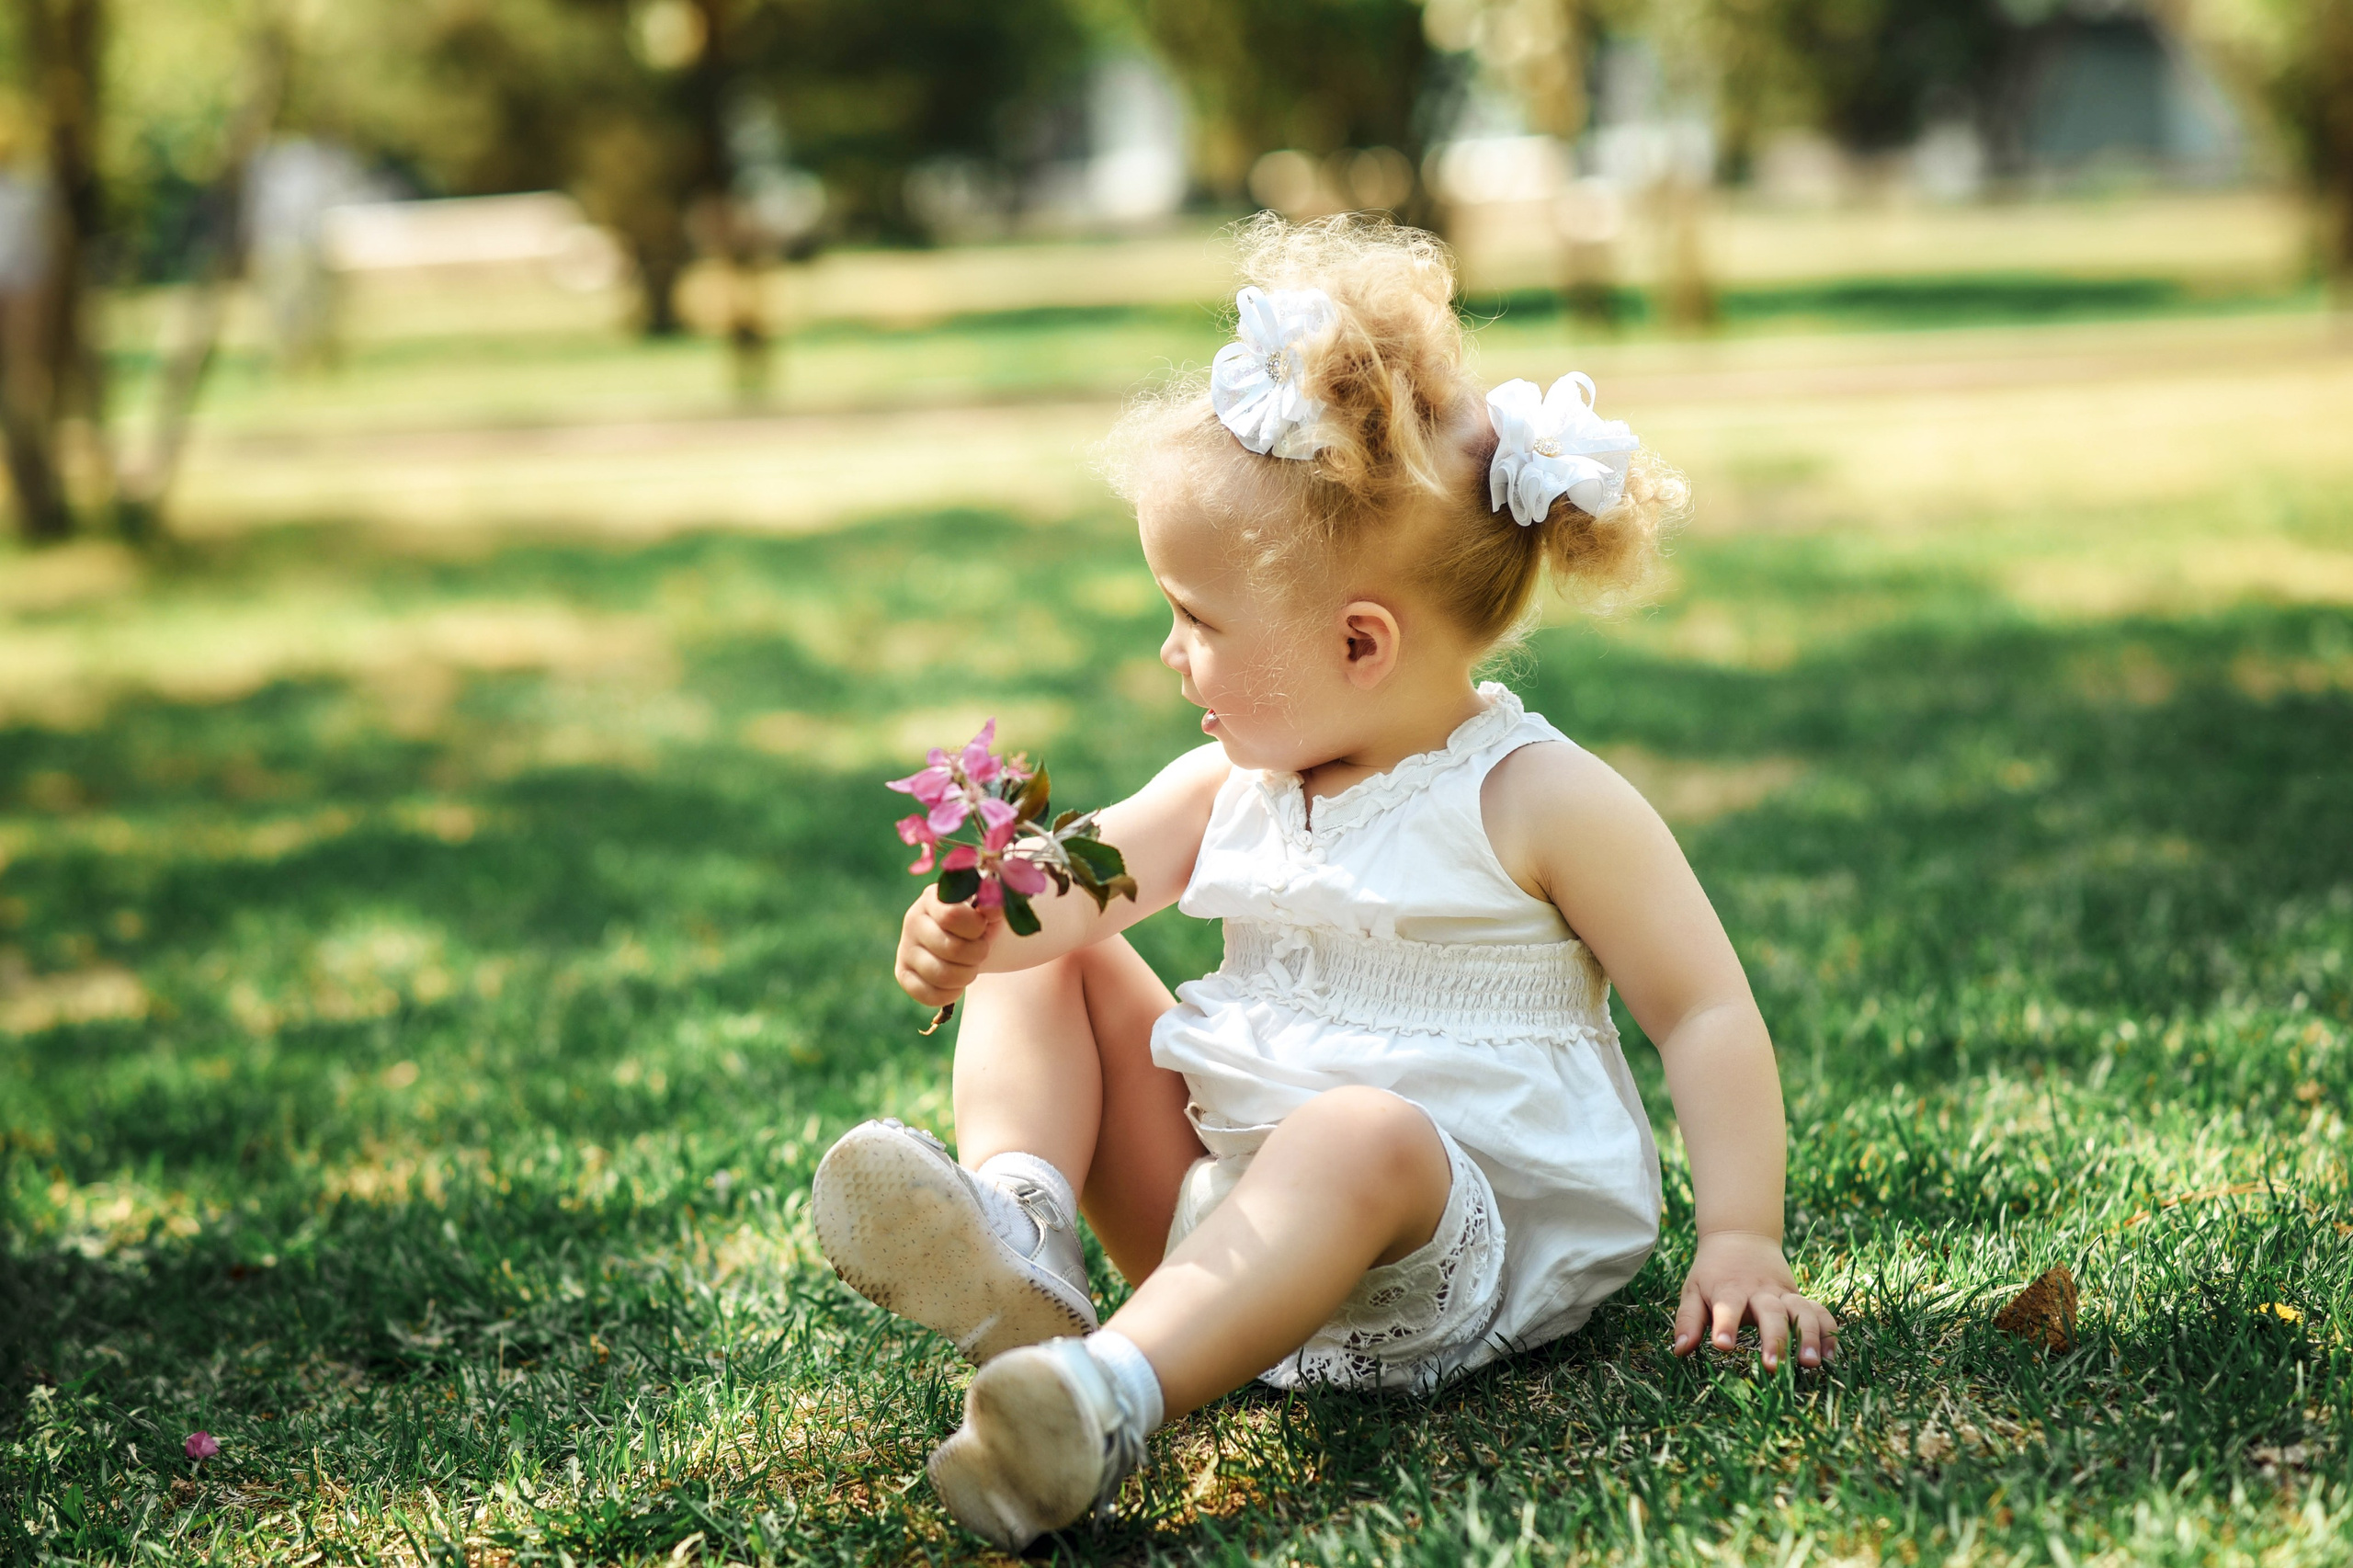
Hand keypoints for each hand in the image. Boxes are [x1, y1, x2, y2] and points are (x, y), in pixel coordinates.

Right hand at [894, 888, 1001, 1008]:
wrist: (964, 942)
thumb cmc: (977, 924)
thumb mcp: (989, 911)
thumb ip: (993, 907)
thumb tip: (993, 908)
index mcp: (933, 898)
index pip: (952, 916)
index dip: (976, 928)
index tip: (982, 928)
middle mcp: (913, 920)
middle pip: (951, 949)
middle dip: (977, 954)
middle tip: (981, 951)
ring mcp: (905, 948)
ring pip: (942, 974)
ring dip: (967, 975)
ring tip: (970, 966)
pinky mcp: (903, 974)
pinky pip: (930, 995)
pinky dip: (951, 993)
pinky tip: (957, 983)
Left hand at [1673, 1230, 1837, 1370]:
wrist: (1740, 1237)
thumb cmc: (1713, 1273)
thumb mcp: (1693, 1291)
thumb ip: (1688, 1321)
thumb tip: (1679, 1350)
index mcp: (1729, 1290)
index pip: (1726, 1307)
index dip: (1725, 1325)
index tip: (1723, 1346)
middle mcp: (1760, 1292)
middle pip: (1770, 1313)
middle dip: (1773, 1339)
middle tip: (1772, 1367)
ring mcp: (1783, 1294)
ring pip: (1802, 1311)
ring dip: (1809, 1336)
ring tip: (1810, 1363)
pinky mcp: (1799, 1297)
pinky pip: (1820, 1312)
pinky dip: (1828, 1331)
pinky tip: (1831, 1355)